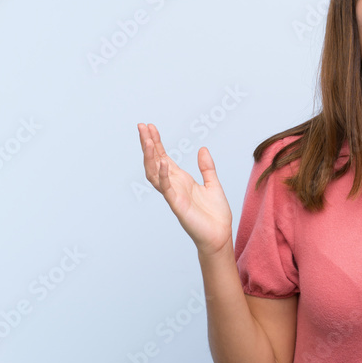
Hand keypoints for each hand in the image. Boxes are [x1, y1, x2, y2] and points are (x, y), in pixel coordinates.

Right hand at [138, 123, 232, 255]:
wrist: (219, 235)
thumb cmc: (215, 215)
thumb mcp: (213, 184)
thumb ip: (207, 167)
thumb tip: (202, 148)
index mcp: (181, 180)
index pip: (163, 157)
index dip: (157, 142)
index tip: (150, 127)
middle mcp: (174, 186)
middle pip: (155, 162)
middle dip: (148, 145)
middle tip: (142, 127)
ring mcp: (173, 195)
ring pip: (155, 174)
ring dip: (151, 157)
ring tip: (148, 140)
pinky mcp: (177, 205)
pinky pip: (167, 188)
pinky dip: (163, 175)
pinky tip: (163, 162)